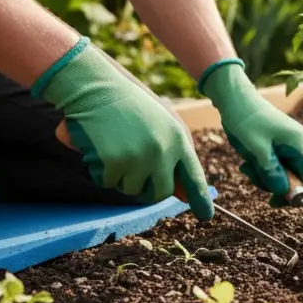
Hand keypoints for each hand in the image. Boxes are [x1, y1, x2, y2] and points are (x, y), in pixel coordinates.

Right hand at [36, 37, 213, 219]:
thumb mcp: (159, 123)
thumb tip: (179, 191)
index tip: (206, 215)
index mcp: (178, 139)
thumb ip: (170, 152)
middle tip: (131, 174)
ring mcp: (140, 158)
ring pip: (130, 189)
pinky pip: (107, 181)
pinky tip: (99, 147)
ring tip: (113, 148)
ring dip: (119, 176)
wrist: (96, 87)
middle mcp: (164, 151)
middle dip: (145, 190)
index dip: (200, 198)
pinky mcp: (116, 163)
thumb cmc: (126, 104)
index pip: (193, 175)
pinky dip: (99, 170)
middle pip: (159, 192)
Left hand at [199, 60, 302, 210]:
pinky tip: (248, 162)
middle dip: (276, 185)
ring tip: (246, 166)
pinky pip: (275, 169)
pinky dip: (262, 171)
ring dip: (264, 178)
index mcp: (299, 144)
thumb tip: (283, 192)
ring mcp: (290, 147)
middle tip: (254, 178)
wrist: (235, 100)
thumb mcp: (256, 149)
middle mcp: (299, 146)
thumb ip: (271, 172)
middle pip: (296, 179)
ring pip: (283, 176)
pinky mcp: (280, 148)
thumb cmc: (245, 120)